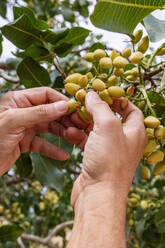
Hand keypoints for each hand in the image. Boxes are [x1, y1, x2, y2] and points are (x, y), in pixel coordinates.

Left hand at [0, 87, 86, 175]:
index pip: (45, 94)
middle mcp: (23, 111)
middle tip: (79, 126)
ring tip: (74, 139)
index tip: (76, 109)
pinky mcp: (25, 142)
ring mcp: (25, 127)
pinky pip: (42, 143)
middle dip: (65, 118)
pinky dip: (52, 149)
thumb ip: (39, 112)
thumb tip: (63, 106)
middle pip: (50, 111)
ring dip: (62, 133)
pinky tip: (63, 155)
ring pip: (49, 127)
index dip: (61, 101)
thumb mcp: (14, 121)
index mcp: (18, 100)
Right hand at [71, 91, 147, 205]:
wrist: (98, 195)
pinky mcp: (96, 157)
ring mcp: (109, 150)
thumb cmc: (109, 162)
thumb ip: (100, 107)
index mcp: (135, 132)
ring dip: (83, 122)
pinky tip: (69, 131)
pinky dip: (78, 135)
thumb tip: (91, 95)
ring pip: (95, 129)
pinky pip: (87, 140)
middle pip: (110, 117)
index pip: (131, 109)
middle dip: (94, 109)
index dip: (119, 99)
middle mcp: (124, 141)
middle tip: (81, 102)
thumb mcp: (107, 127)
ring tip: (72, 116)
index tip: (104, 92)